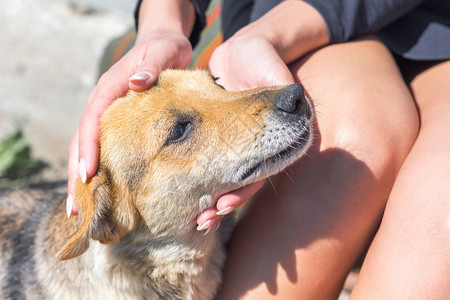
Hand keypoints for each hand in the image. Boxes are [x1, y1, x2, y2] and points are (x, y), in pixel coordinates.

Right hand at [66, 31, 191, 216]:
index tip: (88, 174)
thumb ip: (151, 67)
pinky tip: (102, 190)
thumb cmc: (165, 49)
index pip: (93, 121)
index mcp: (110, 87)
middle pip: (82, 140)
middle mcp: (103, 102)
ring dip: (82, 178)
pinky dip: (98, 169)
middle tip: (77, 208)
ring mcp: (107, 112)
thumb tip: (135, 83)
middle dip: (78, 174)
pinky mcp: (117, 121)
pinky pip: (102, 146)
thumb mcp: (164, 52)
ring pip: (88, 147)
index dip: (89, 148)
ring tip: (81, 210)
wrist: (164, 43)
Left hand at [196, 1, 328, 231]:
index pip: (262, 170)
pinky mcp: (224, 137)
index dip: (243, 189)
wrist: (246, 51)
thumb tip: (300, 110)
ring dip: (213, 196)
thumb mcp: (275, 74)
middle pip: (244, 181)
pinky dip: (203, 176)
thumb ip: (284, 94)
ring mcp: (242, 143)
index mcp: (275, 137)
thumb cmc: (263, 59)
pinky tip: (191, 194)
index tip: (223, 205)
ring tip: (198, 218)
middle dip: (225, 201)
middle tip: (204, 220)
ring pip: (228, 176)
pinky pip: (213, 160)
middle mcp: (261, 146)